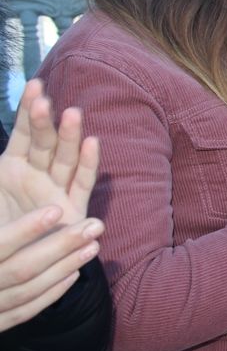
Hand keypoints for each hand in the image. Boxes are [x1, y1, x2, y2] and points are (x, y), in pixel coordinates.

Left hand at [0, 79, 100, 227]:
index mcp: (11, 168)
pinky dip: (87, 164)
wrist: (11, 265)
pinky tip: (92, 143)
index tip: (34, 85)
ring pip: (65, 158)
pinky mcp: (74, 209)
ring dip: (69, 136)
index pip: (21, 134)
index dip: (27, 111)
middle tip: (46, 100)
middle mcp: (37, 174)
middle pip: (45, 143)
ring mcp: (57, 190)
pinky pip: (81, 184)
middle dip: (46, 121)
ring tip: (72, 114)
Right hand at [0, 207, 103, 330]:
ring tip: (92, 245)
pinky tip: (74, 274)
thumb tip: (9, 164)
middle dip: (59, 247)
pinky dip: (50, 294)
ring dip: (63, 267)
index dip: (26, 230)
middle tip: (94, 226)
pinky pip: (24, 312)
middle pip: (20, 269)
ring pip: (27, 291)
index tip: (55, 210)